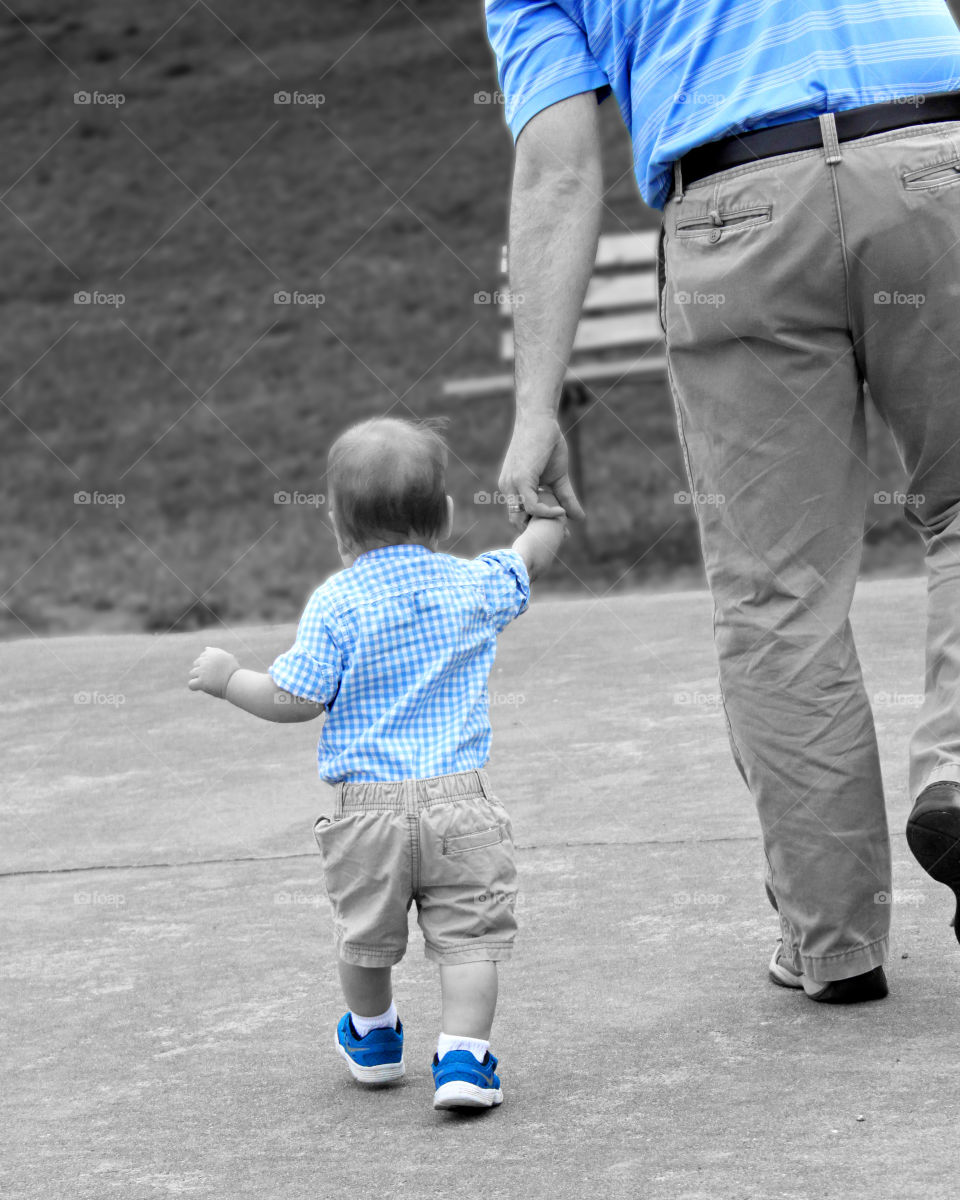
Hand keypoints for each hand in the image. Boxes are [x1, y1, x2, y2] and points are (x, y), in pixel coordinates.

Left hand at [188, 647, 239, 697]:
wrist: (237, 683)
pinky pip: (191, 684)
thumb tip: (206, 648)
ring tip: (209, 682)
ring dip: (198, 678)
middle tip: (213, 676)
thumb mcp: (228, 658)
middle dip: (202, 670)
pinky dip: (194, 686)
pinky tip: (201, 687)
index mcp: (212, 653)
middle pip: (196, 663)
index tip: (216, 669)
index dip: (208, 663)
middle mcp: (206, 660)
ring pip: (192, 673)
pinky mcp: (201, 681)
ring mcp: (203, 671)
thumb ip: (216, 652)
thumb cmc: (234, 672)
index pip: (203, 655)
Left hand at [498, 412, 584, 530]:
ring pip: (522, 516)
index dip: (537, 528)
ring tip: (563, 526)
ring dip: (544, 524)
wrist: (540, 420)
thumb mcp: (558, 477)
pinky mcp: (520, 478)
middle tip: (563, 537)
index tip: (559, 534)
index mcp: (513, 489)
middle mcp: (508, 489)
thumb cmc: (547, 444)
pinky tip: (560, 512)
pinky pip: (531, 504)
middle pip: (518, 521)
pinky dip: (546, 512)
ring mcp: (512, 484)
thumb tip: (579, 518)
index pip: (519, 517)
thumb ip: (566, 497)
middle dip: (539, 533)